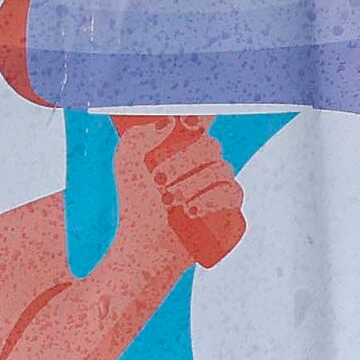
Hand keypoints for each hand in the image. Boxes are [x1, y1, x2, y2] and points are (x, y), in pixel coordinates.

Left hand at [120, 112, 243, 267]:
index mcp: (183, 146)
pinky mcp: (228, 207)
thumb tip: (170, 122)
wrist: (146, 244)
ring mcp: (219, 184)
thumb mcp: (127, 166)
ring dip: (192, 184)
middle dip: (183, 162)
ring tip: (170, 201)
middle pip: (210, 145)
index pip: (201, 120)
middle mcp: (204, 162)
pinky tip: (192, 210)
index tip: (188, 122)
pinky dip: (211, 199)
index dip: (201, 115)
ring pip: (221, 169)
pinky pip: (232, 193)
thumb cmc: (136, 204)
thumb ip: (138, 137)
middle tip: (159, 180)